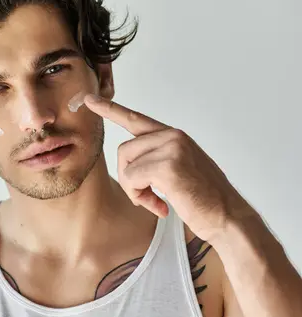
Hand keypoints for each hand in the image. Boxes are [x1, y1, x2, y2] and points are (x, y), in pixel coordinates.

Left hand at [83, 94, 249, 242]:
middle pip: (123, 151)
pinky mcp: (169, 165)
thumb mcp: (177, 171)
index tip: (89, 99)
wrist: (227, 217)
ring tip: (155, 201)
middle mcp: (172, 136)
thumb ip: (155, 160)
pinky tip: (161, 206)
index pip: (135, 119)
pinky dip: (140, 197)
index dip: (109, 109)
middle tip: (145, 196)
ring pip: (126, 165)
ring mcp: (172, 148)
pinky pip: (133, 178)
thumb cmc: (202, 198)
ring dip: (134, 189)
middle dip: (128, 178)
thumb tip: (130, 165)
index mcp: (173, 136)